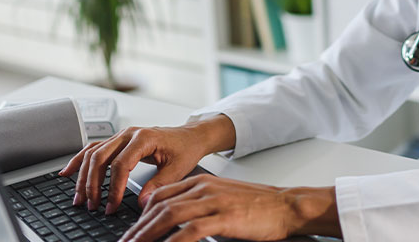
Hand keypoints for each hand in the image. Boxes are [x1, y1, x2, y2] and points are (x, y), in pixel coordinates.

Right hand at [58, 115, 234, 213]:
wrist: (190, 136)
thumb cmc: (185, 149)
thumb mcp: (177, 169)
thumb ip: (159, 184)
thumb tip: (142, 202)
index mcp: (144, 138)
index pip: (121, 164)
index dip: (114, 187)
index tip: (112, 206)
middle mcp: (128, 134)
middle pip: (100, 158)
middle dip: (92, 184)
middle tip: (92, 206)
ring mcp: (121, 136)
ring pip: (93, 154)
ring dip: (83, 176)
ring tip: (79, 198)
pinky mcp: (117, 141)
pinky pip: (93, 148)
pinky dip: (78, 160)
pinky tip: (67, 173)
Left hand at [118, 175, 340, 241]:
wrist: (287, 206)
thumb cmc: (258, 207)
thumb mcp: (222, 199)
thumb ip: (199, 206)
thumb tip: (177, 224)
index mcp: (201, 182)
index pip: (161, 196)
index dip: (141, 216)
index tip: (131, 233)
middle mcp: (203, 188)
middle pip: (159, 206)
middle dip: (138, 229)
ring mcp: (214, 201)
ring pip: (169, 216)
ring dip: (147, 235)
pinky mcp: (225, 217)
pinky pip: (191, 230)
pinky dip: (174, 241)